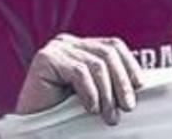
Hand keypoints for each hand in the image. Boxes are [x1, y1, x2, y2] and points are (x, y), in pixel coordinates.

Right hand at [15, 34, 142, 125]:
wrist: (32, 128)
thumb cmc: (62, 114)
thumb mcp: (93, 95)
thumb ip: (110, 84)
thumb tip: (139, 85)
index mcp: (81, 47)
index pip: (113, 46)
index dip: (129, 65)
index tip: (140, 87)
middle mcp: (69, 43)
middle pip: (107, 53)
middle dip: (121, 82)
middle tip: (127, 107)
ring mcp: (57, 48)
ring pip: (96, 64)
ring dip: (107, 93)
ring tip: (110, 116)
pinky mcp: (45, 58)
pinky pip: (78, 71)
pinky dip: (89, 92)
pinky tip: (90, 109)